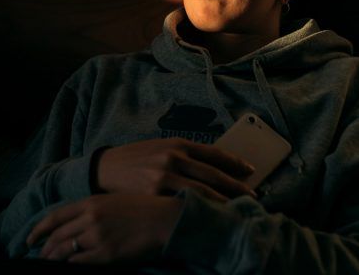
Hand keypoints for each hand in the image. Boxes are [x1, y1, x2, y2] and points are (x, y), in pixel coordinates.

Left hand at [28, 194, 183, 263]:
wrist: (166, 219)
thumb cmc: (145, 209)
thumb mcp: (115, 201)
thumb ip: (94, 209)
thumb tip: (78, 223)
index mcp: (91, 202)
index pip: (55, 217)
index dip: (39, 229)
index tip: (31, 239)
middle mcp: (90, 218)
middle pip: (57, 236)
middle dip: (44, 249)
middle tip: (38, 256)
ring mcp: (97, 237)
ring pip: (64, 251)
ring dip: (53, 259)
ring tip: (48, 264)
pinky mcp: (106, 255)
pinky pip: (79, 263)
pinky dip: (69, 266)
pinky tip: (67, 268)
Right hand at [95, 138, 255, 201]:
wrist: (105, 168)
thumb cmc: (137, 159)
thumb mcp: (161, 148)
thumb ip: (184, 154)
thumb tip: (215, 164)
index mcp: (177, 144)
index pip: (214, 153)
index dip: (235, 163)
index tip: (251, 171)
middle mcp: (173, 158)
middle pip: (213, 175)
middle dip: (236, 187)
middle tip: (253, 196)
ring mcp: (164, 176)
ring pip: (202, 192)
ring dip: (222, 201)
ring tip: (237, 209)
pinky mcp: (154, 194)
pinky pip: (182, 204)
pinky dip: (199, 210)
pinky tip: (209, 216)